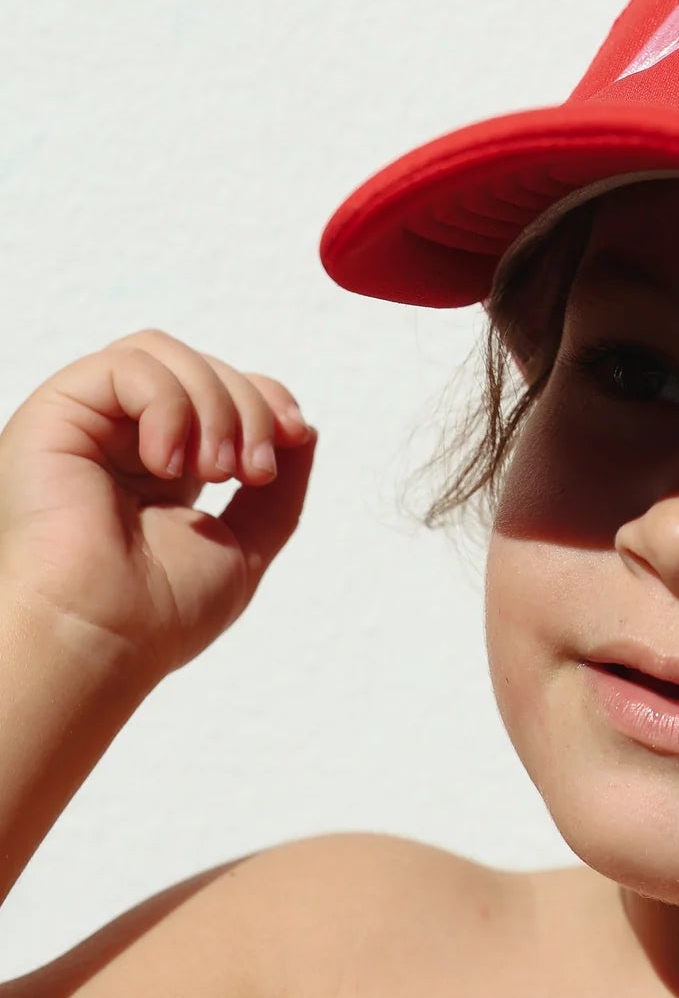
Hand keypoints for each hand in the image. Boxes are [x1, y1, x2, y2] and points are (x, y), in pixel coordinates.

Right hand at [0, 331, 317, 684]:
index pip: (219, 389)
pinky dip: (168, 404)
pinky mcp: (54, 415)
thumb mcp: (243, 543)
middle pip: (200, 366)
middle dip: (248, 406)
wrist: (99, 643)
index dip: (266, 396)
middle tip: (251, 471)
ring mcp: (86, 423)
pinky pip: (127, 365)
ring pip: (165, 354)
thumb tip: (304, 428)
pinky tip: (168, 465)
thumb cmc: (156, 615)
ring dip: (214, 403)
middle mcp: (118, 437)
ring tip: (216, 472)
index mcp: (157, 463)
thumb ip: (279, 487)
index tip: (295, 435)